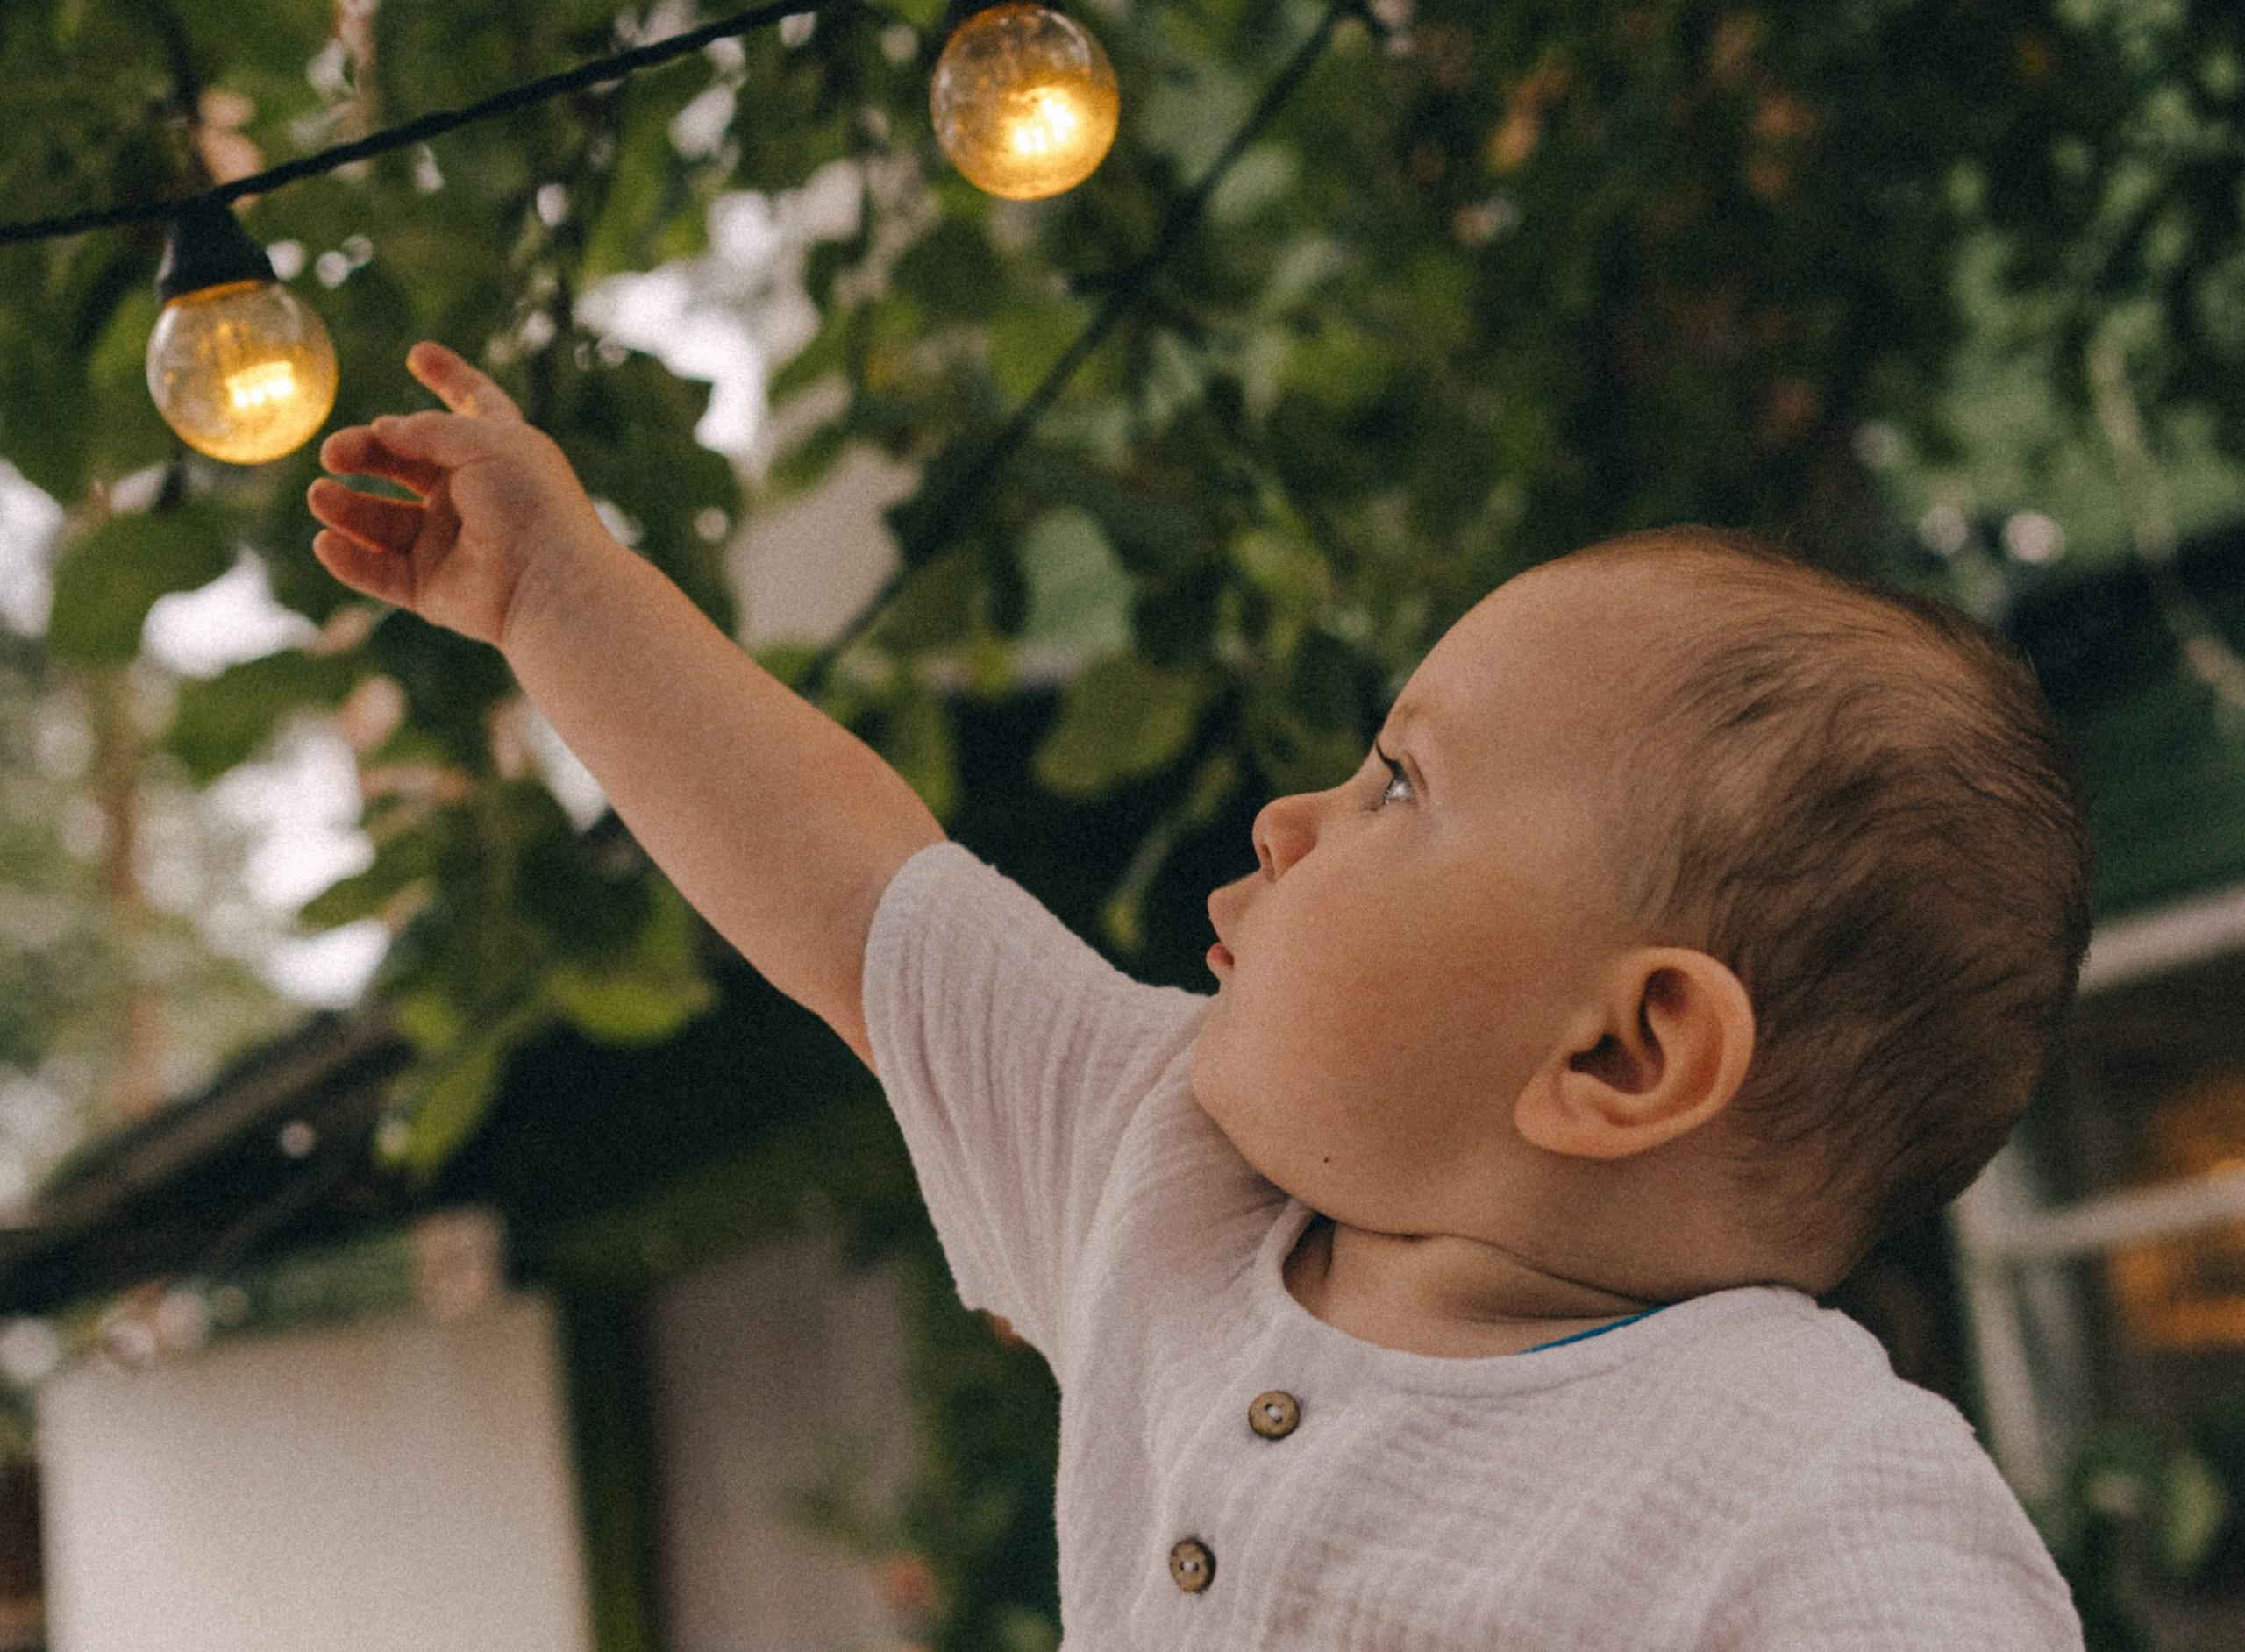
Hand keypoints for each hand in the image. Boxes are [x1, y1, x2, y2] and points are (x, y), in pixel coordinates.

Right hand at [308, 340, 612, 649]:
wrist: (548, 580)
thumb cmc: (529, 504)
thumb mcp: (485, 443)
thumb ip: (430, 429)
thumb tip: (384, 429)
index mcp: (498, 453)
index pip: (473, 403)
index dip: (450, 377)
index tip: (420, 353)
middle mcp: (472, 496)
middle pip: (403, 463)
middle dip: (365, 453)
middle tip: (333, 453)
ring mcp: (450, 544)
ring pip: (383, 522)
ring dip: (346, 508)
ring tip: (320, 496)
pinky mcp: (433, 589)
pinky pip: (381, 573)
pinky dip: (351, 560)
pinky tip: (326, 542)